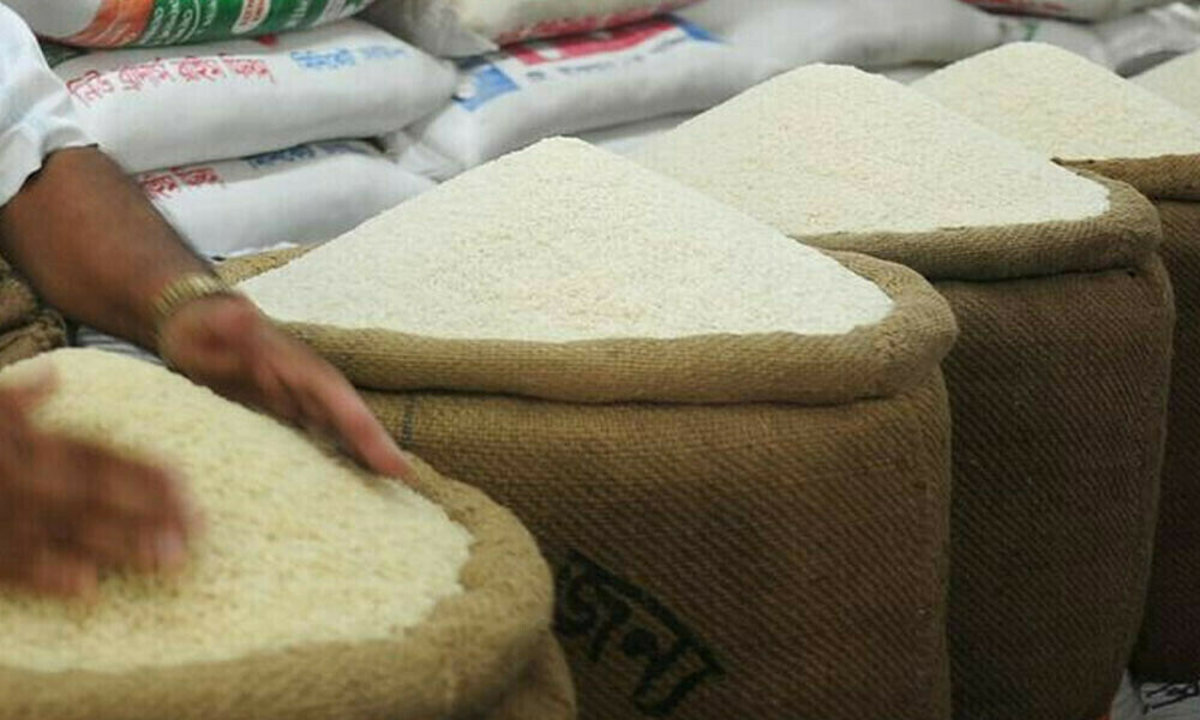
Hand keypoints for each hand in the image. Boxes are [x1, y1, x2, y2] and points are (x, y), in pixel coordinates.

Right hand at [0, 369, 196, 597]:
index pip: (91, 453)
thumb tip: (53, 378)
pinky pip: (7, 564)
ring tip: (164, 562)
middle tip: (194, 535)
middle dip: (143, 513)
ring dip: (114, 547)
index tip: (186, 486)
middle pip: (87, 492)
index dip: (139, 469)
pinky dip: (44, 575)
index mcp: (17, 438)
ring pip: (58, 530)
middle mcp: (10, 472)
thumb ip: (12, 401)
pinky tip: (86, 586)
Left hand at [158, 294, 411, 479]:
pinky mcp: (279, 415)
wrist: (188, 325)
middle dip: (375, 449)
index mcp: (297, 365)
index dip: (368, 433)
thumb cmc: (199, 327)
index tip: (396, 464)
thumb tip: (243, 314)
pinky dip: (330, 459)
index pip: (340, 401)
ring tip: (383, 494)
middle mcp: (304, 385)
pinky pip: (312, 440)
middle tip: (403, 483)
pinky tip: (335, 490)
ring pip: (335, 432)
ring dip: (358, 458)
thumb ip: (226, 322)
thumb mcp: (208, 323)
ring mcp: (294, 401)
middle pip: (347, 420)